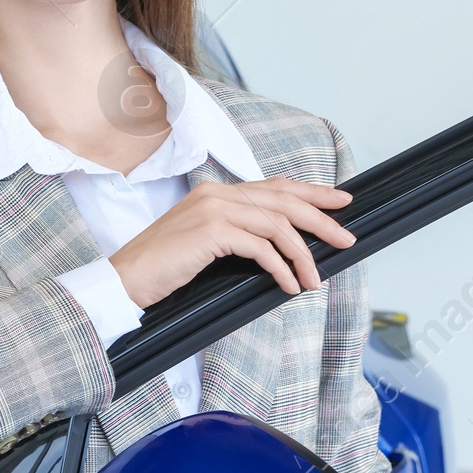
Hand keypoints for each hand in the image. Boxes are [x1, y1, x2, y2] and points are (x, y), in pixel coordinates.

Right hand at [108, 177, 355, 311]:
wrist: (126, 279)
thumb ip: (236, 236)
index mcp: (216, 192)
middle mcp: (217, 193)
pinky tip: (287, 285)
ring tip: (314, 279)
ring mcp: (214, 209)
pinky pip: (261, 247)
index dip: (311, 192)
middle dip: (321, 219)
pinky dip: (281, 268)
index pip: (275, 186)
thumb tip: (279, 249)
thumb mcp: (204, 246)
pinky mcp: (212, 231)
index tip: (340, 201)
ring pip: (278, 225)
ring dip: (303, 254)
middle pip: (284, 200)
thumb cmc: (163, 270)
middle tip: (346, 239)